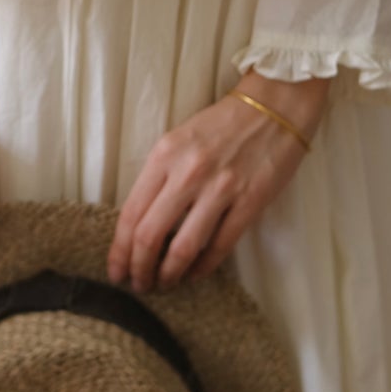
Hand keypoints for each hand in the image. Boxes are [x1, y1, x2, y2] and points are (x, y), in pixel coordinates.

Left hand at [106, 70, 329, 292]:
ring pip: (183, 246)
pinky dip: (204, 266)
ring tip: (165, 284)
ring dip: (169, 274)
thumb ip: (159, 178)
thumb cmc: (221, 126)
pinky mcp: (251, 200)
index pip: (131, 213)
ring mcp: (221, 188)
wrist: (274, 106)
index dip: (120, 250)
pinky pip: (221, 245)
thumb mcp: (177, 142)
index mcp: (163, 156)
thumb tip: (141, 225)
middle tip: (138, 285)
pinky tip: (195, 274)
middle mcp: (187, 172)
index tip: (116, 270)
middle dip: (139, 268)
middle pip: (150, 235)